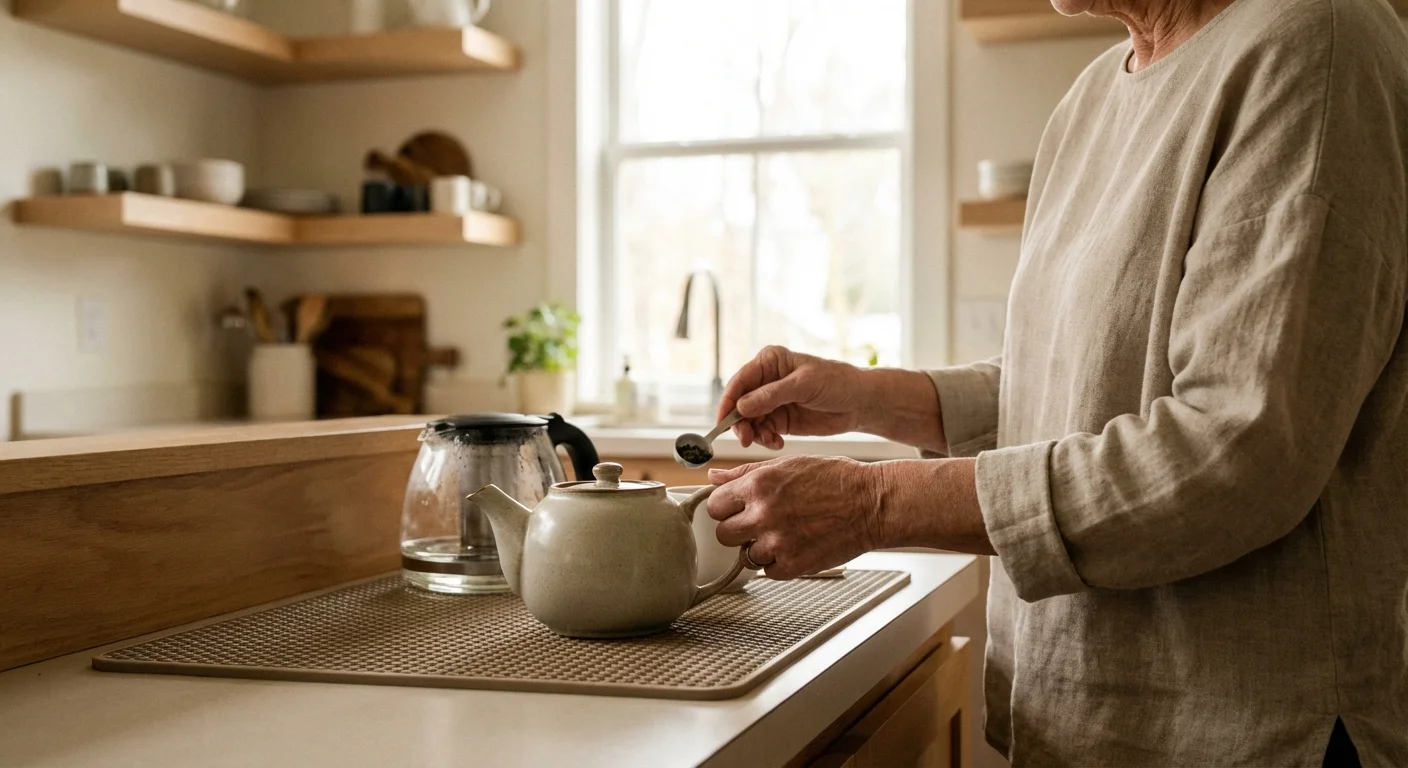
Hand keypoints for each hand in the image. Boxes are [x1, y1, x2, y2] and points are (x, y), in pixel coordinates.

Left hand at [706, 456, 883, 579]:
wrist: (872, 504)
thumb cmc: (835, 480)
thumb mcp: (787, 465)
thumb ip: (745, 473)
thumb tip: (714, 476)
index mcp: (759, 485)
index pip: (714, 505)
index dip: (725, 508)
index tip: (736, 509)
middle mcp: (764, 514)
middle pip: (723, 534)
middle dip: (738, 530)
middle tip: (760, 523)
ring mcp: (778, 542)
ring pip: (745, 556)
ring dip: (760, 548)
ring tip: (785, 533)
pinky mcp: (794, 565)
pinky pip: (768, 571)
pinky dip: (778, 563)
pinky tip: (796, 545)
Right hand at [718, 346, 866, 449]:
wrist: (859, 402)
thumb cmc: (836, 382)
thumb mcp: (804, 385)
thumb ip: (772, 395)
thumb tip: (741, 407)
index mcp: (769, 362)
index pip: (740, 382)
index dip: (728, 402)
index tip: (722, 423)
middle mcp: (765, 381)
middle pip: (739, 404)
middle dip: (740, 423)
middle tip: (746, 440)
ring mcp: (771, 402)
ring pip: (748, 421)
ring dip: (754, 434)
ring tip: (770, 441)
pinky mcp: (780, 419)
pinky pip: (762, 432)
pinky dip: (765, 440)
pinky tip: (777, 443)